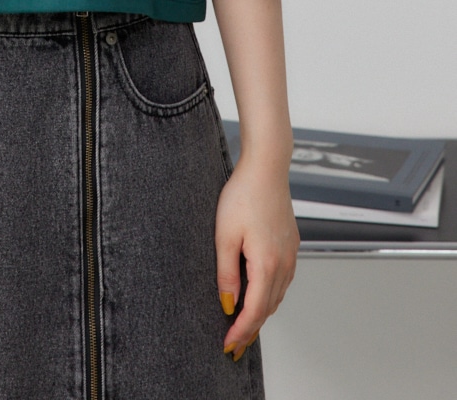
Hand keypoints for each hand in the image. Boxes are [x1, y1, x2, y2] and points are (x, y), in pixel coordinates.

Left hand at [214, 157, 298, 361]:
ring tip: (244, 327)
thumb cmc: (243, 195)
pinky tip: (258, 296)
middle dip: (250, 330)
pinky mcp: (291, 246)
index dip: (241, 332)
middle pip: (268, 308)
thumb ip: (227, 273)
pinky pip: (282, 281)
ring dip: (261, 314)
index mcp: (267, 264)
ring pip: (276, 296)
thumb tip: (228, 304)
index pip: (254, 311)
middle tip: (234, 347)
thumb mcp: (224, 235)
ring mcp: (291, 255)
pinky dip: (269, 296)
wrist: (266, 168)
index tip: (227, 346)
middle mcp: (284, 264)